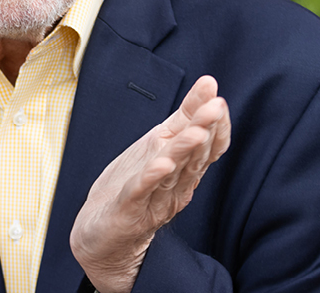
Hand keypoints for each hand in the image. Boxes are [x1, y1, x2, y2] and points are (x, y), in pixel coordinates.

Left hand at [70, 75, 230, 292]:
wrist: (102, 235)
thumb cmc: (132, 187)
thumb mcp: (159, 145)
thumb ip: (185, 118)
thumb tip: (208, 85)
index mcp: (183, 168)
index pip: (207, 145)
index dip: (215, 123)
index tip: (217, 97)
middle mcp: (175, 184)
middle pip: (194, 156)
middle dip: (205, 130)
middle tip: (216, 107)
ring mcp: (154, 199)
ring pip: (173, 172)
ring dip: (184, 151)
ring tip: (196, 131)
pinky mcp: (129, 210)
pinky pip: (141, 192)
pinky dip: (151, 178)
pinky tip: (160, 164)